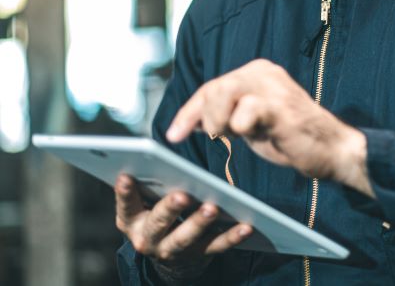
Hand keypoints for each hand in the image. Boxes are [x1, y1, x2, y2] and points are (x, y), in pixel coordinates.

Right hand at [114, 174, 251, 275]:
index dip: (125, 192)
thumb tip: (155, 161)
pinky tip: (245, 226)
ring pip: (185, 237)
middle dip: (170, 208)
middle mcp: (148, 239)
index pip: (126, 206)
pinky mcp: (197, 255)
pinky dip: (231, 236)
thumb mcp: (145, 203)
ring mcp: (172, 250)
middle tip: (182, 195)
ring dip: (199, 222)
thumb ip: (148, 186)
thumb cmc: (157, 214)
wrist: (170, 256)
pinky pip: (216, 246)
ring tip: (212, 208)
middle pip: (158, 223)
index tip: (127, 175)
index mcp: (131, 221)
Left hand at [165, 59, 374, 196]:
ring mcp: (274, 88)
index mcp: (257, 72)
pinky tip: (254, 134)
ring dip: (219, 121)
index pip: (212, 87)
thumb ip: (227, 116)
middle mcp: (264, 72)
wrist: (332, 150)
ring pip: (223, 94)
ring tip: (234, 135)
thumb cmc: (291, 137)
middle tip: (214, 137)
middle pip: (213, 88)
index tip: (173, 134)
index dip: (189, 112)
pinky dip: (241, 127)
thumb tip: (193, 121)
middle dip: (203, 117)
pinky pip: (245, 113)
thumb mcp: (252, 123)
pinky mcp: (281, 108)